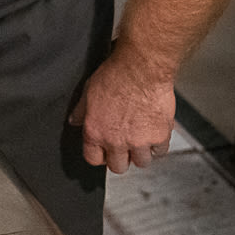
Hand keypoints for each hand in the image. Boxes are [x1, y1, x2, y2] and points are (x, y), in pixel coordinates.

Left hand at [67, 39, 176, 173]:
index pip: (93, 159)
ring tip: (142, 138)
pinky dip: (159, 143)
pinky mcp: (159, 137)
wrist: (142, 68)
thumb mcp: (89, 91)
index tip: (105, 151)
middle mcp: (115, 141)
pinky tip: (155, 131)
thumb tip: (74, 121)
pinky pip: (160, 151)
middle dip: (121, 158)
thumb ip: (82, 111)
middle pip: (118, 167)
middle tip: (125, 146)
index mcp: (95, 132)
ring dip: (142, 153)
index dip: (100, 156)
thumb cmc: (116, 75)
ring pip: (141, 162)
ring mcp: (139, 141)